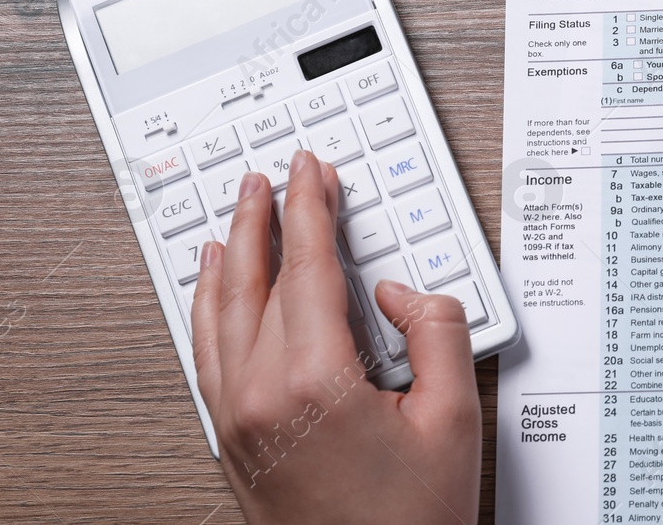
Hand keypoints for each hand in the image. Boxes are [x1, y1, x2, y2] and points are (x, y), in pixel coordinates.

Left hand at [192, 151, 479, 524]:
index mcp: (313, 383)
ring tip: (235, 219)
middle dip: (263, 219)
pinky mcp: (230, 444)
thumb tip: (400, 293)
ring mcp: (236, 422)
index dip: (309, 209)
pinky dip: (208, 310)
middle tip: (271, 177)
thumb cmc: (409, 524)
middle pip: (252, 282)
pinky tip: (215, 294)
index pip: (305, 269)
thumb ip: (436, 333)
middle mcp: (259, 398)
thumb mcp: (454, 418)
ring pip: (217, 316)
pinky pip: (208, 355)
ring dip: (228, 257)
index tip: (311, 171)